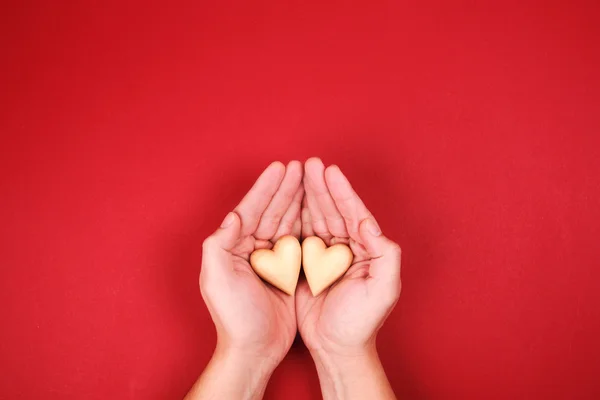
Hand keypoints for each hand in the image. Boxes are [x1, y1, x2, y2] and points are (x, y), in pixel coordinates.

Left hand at [187, 161, 302, 399]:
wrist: (254, 348)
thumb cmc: (234, 318)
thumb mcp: (218, 281)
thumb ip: (219, 246)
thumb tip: (233, 216)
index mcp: (233, 247)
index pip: (251, 210)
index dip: (265, 188)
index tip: (280, 167)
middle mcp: (251, 248)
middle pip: (270, 210)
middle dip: (285, 187)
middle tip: (300, 166)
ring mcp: (271, 258)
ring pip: (285, 221)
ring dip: (296, 199)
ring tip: (309, 178)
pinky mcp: (287, 270)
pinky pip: (298, 239)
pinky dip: (306, 222)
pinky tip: (316, 208)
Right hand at [296, 157, 400, 398]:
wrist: (337, 347)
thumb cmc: (362, 322)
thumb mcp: (384, 289)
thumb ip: (384, 253)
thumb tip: (367, 222)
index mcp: (367, 250)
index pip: (354, 214)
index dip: (342, 192)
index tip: (330, 171)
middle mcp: (348, 248)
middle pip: (333, 211)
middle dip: (321, 187)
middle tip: (309, 164)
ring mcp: (326, 256)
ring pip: (316, 219)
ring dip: (308, 196)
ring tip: (297, 174)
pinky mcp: (308, 265)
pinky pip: (300, 236)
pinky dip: (294, 217)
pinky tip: (288, 201)